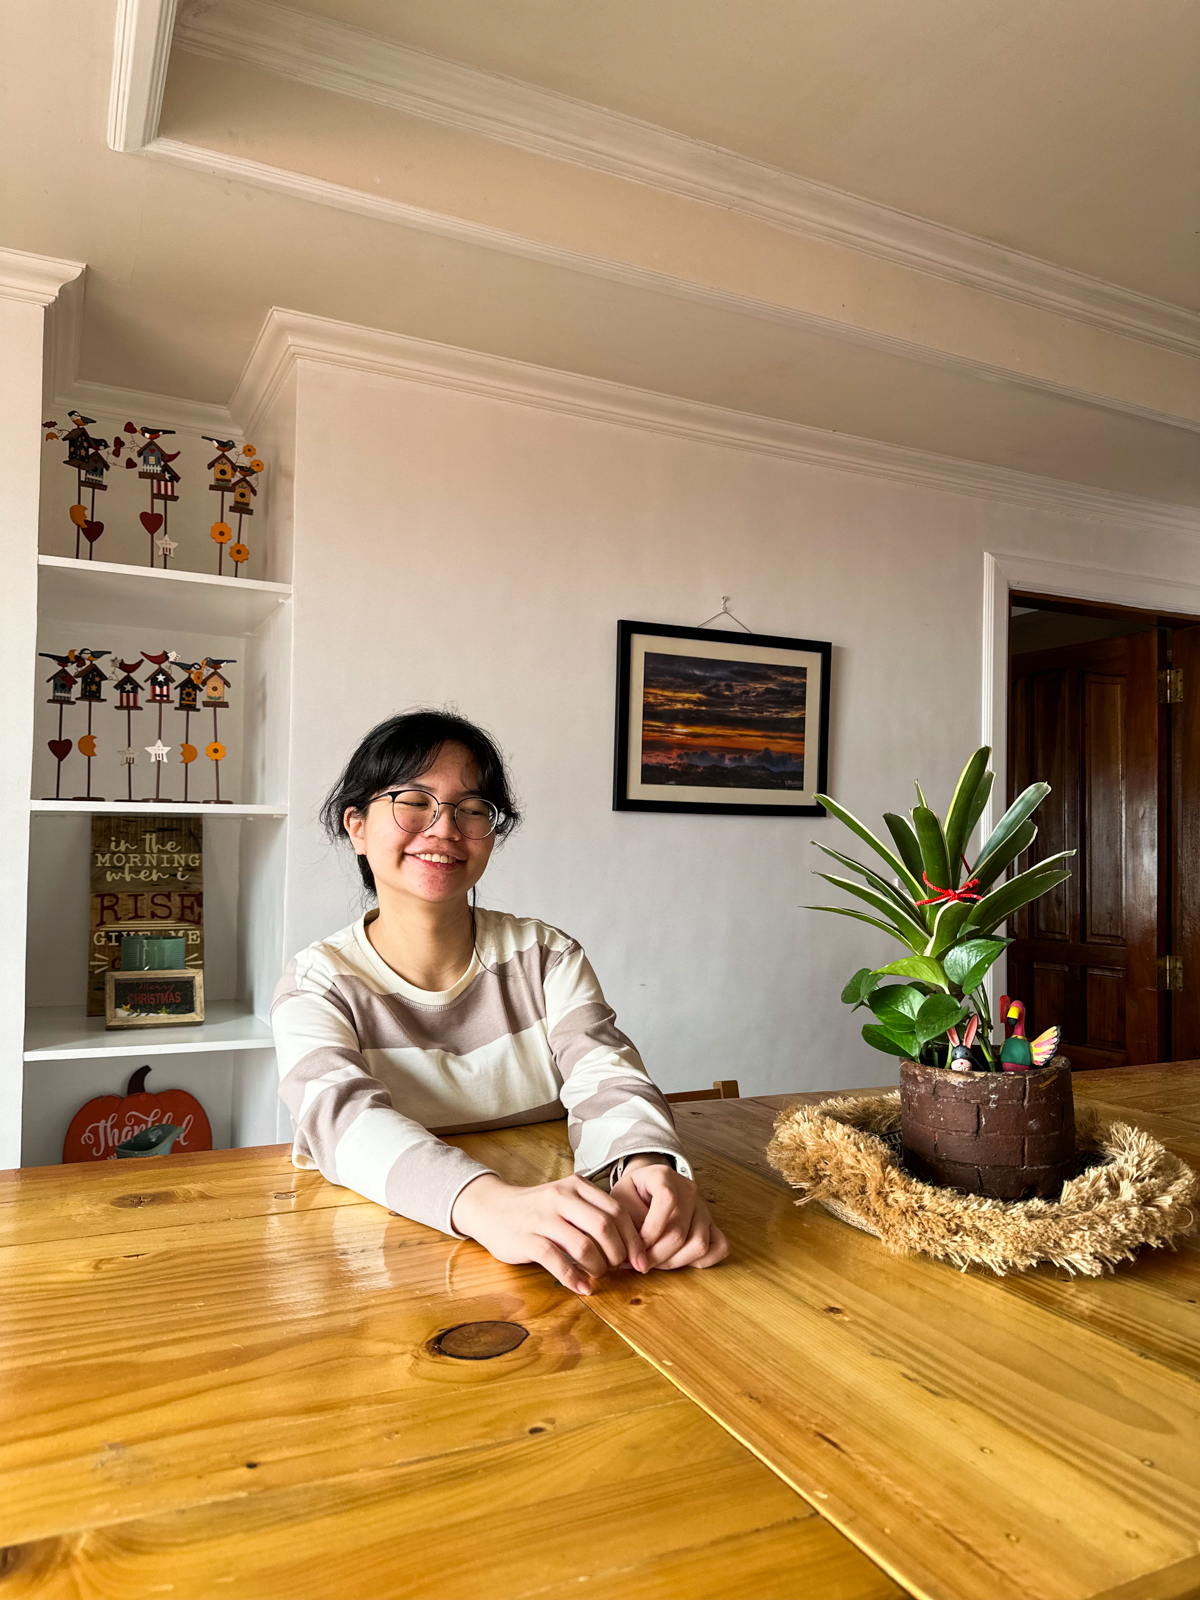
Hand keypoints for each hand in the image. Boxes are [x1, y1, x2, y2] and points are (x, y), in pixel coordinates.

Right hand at [450, 1172, 647, 1293]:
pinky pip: (557, 1261)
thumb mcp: (565, 1199)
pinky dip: (574, 1278)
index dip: (633, 1238)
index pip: (617, 1211)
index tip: (641, 1260)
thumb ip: (592, 1213)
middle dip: (619, 1254)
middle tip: (619, 1269)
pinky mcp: (528, 1239)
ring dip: (598, 1267)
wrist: (491, 1208)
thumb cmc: (537, 1209)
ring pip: (584, 1245)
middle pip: (605, 1227)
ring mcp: (543, 1218)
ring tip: (597, 1276)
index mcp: (576, 1186)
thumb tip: (628, 1244)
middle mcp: (561, 1197)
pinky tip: (582, 1287)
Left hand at [612, 1158, 728, 1270]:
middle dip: (657, 1254)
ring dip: (674, 1261)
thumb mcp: (619, 1201)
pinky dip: (701, 1261)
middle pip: (681, 1231)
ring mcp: (703, 1207)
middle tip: (640, 1262)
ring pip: (699, 1244)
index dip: (651, 1229)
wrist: (645, 1187)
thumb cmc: (631, 1195)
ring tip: (655, 1262)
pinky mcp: (711, 1224)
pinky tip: (678, 1260)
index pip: (667, 1200)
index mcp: (664, 1175)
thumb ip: (627, 1225)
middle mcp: (688, 1189)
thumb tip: (637, 1256)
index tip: (636, 1245)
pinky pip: (719, 1247)